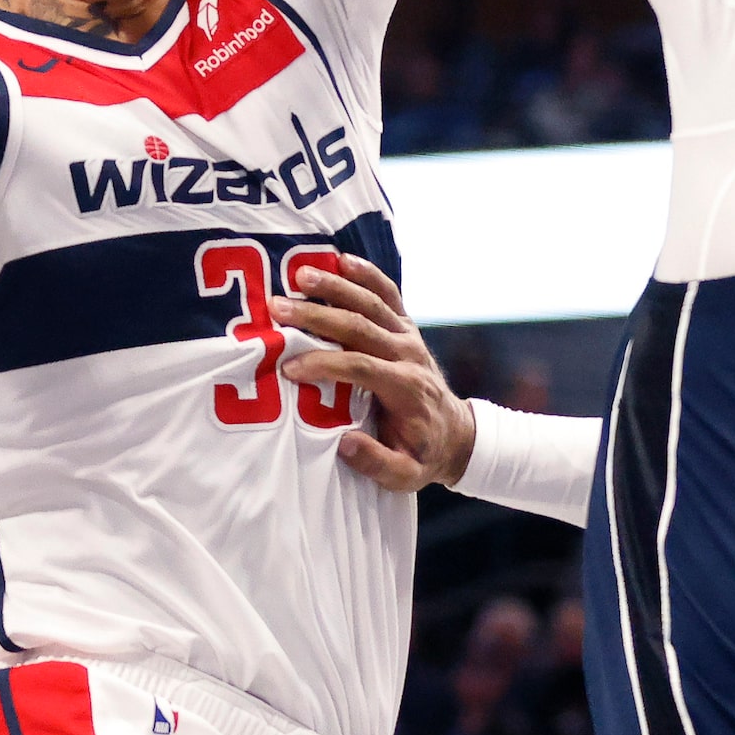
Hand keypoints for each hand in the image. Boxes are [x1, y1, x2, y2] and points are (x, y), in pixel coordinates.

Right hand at [273, 254, 475, 492]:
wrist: (456, 433)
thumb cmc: (423, 454)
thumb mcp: (405, 475)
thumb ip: (376, 463)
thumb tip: (344, 443)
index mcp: (406, 389)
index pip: (361, 367)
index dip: (324, 365)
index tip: (289, 368)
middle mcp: (409, 355)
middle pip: (360, 326)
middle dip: (316, 316)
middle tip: (278, 307)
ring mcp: (408, 336)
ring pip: (371, 302)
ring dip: (335, 287)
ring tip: (300, 275)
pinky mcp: (406, 327)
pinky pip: (388, 293)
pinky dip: (367, 273)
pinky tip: (341, 259)